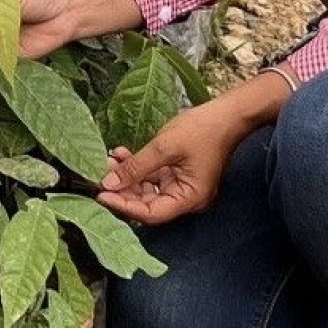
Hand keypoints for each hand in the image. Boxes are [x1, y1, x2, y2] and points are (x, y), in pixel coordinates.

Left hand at [99, 105, 249, 225]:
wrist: (228, 114)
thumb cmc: (203, 130)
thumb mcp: (164, 147)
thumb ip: (136, 167)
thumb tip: (108, 183)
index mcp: (189, 198)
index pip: (150, 213)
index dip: (124, 206)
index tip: (101, 195)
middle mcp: (186, 198)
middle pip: (147, 203)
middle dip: (122, 189)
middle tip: (99, 175)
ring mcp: (182, 186)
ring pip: (147, 189)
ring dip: (127, 176)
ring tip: (108, 161)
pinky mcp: (178, 174)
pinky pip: (153, 177)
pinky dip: (138, 167)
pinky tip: (122, 154)